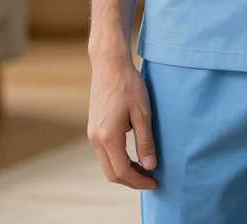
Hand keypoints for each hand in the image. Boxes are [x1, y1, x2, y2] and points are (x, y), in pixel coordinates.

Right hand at [87, 55, 157, 189]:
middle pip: (112, 173)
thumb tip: (150, 166)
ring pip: (107, 164)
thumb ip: (145, 142)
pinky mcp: (93, 128)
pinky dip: (117, 160)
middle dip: (131, 180)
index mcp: (108, 137)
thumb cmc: (128, 85)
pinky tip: (132, 155)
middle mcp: (96, 139)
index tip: (154, 182)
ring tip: (144, 168)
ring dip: (124, 170)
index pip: (122, 171)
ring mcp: (92, 134)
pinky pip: (104, 153)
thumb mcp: (142, 113)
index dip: (139, 181)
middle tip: (150, 179)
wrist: (109, 64)